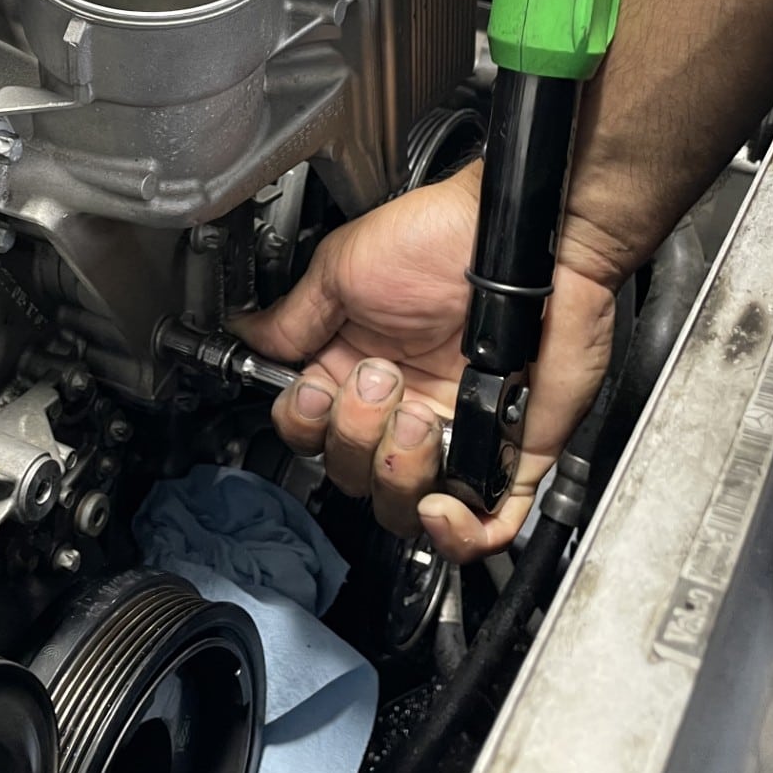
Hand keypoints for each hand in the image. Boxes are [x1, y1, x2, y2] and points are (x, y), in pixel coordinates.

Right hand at [231, 164, 616, 559]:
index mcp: (356, 368)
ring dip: (399, 474)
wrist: (526, 239)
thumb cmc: (444, 238)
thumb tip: (247, 334)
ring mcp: (455, 433)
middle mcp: (402, 406)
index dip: (305, 426)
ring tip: (421, 419)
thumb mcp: (345, 268)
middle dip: (358, 437)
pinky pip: (486, 525)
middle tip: (383, 380)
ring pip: (405, 507)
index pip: (310, 434)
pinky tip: (443, 505)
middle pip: (352, 477)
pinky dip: (460, 534)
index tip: (315, 391)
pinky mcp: (510, 453)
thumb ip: (294, 316)